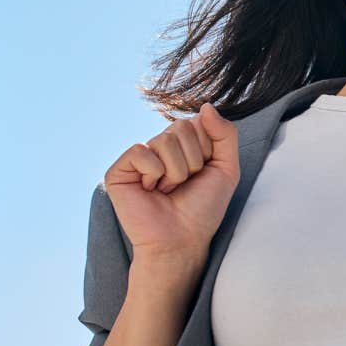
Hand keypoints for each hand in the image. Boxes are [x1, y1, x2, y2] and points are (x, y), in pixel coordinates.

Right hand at [103, 101, 240, 266]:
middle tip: (183, 185)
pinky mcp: (119, 170)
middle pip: (181, 127)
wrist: (182, 239)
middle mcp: (159, 147)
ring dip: (176, 171)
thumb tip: (206, 106)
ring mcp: (138, 157)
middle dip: (192, 161)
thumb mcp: (227, 168)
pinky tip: (150, 190)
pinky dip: (154, 173)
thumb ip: (224, 134)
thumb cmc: (203, 207)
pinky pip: (141, 151)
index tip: (202, 173)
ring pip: (164, 140)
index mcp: (183, 144)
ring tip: (168, 190)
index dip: (208, 149)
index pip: (199, 121)